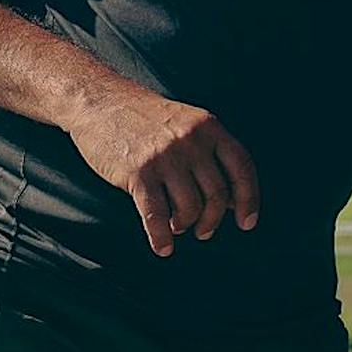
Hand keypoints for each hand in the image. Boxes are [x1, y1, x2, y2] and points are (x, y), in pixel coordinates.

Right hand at [68, 84, 259, 257]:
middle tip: (203, 231)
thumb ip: (211, 153)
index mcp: (210, 127)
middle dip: (212, 220)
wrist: (103, 103)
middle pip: (217, 193)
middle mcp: (192, 141)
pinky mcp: (138, 173)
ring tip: (177, 227)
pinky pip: (156, 215)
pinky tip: (163, 247)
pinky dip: (161, 238)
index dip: (248, 198)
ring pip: (190, 207)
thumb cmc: (149, 120)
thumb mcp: (189, 123)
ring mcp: (165, 157)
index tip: (247, 222)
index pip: (242, 167)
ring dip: (185, 225)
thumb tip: (231, 200)